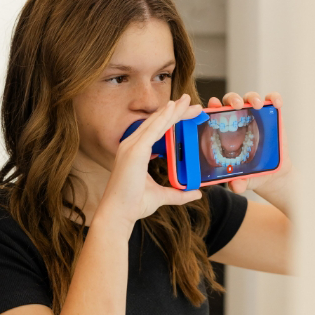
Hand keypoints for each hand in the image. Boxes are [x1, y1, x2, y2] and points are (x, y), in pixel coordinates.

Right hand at [98, 94, 203, 229]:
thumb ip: (178, 193)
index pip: (155, 130)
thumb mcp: (161, 195)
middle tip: (191, 102)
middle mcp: (131, 145)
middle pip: (156, 122)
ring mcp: (131, 146)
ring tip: (187, 100)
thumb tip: (195, 193)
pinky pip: (153, 130)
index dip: (170, 119)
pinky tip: (173, 108)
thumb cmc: (133, 204)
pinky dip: (164, 118)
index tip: (185, 112)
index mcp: (135, 152)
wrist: (118, 213)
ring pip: (156, 122)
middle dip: (174, 111)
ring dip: (172, 110)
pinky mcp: (135, 151)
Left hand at [206, 91, 291, 194]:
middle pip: (231, 102)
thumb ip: (237, 183)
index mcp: (223, 132)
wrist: (271, 175)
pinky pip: (271, 101)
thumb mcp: (242, 180)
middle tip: (236, 105)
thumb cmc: (249, 173)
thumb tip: (236, 186)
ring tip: (257, 104)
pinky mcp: (271, 116)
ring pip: (249, 99)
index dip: (211, 108)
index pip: (214, 115)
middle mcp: (237, 120)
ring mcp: (254, 116)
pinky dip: (273, 98)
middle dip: (232, 100)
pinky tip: (276, 102)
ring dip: (252, 98)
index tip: (211, 105)